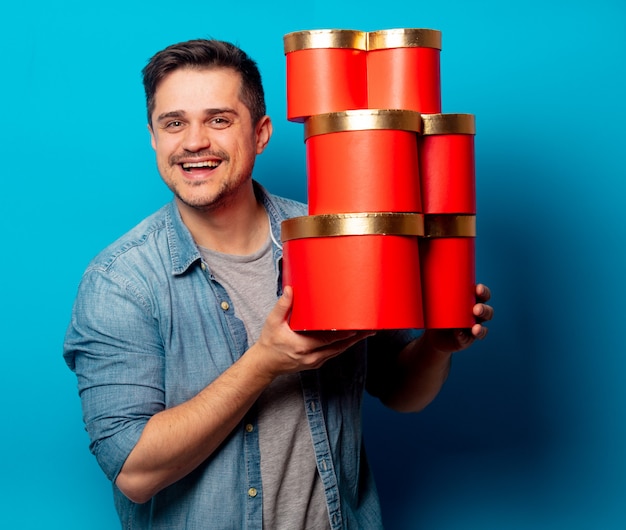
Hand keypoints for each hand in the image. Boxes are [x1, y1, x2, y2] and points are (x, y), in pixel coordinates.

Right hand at [253, 286, 372, 378]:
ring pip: (339, 351)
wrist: (265, 363)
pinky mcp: (316, 363)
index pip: (329, 339)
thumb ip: (282, 306)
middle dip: (355, 337)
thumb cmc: (269, 342)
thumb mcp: (272, 322)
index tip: (356, 326)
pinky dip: (343, 346)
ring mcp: (315, 362)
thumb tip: (290, 289)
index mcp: (303, 346)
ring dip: (352, 342)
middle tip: (369, 328)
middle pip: (340, 346)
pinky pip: (333, 354)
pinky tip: (351, 339)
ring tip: (366, 333)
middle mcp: (312, 356)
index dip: (344, 333)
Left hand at [423, 283, 493, 354]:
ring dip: (480, 327)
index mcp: (471, 301)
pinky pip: (469, 339)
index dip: (483, 292)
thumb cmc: (437, 311)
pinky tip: (460, 335)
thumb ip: (434, 291)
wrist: (433, 333)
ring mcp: (473, 327)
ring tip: (474, 328)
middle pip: (487, 311)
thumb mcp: (437, 300)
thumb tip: (421, 277)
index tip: (478, 289)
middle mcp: (476, 314)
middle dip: (483, 310)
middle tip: (476, 309)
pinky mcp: (467, 339)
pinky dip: (464, 337)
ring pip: (482, 327)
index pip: (483, 295)